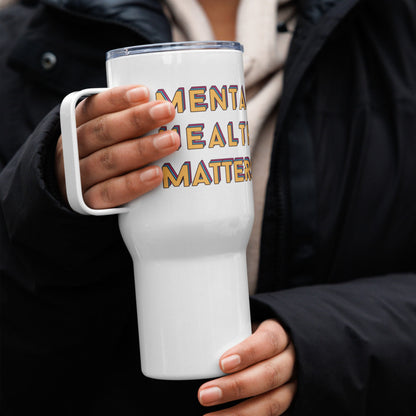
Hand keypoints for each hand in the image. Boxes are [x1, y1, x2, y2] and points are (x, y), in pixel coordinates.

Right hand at [55, 85, 179, 208]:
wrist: (72, 194)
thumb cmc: (98, 155)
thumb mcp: (101, 134)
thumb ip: (124, 121)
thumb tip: (163, 106)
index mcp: (75, 125)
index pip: (93, 107)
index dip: (118, 99)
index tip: (144, 92)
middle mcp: (72, 149)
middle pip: (103, 131)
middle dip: (136, 120)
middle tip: (167, 112)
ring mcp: (78, 177)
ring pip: (108, 160)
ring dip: (141, 149)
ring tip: (171, 141)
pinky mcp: (88, 202)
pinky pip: (110, 193)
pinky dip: (133, 183)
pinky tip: (156, 174)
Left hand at [198, 320, 296, 414]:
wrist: (276, 349)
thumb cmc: (250, 335)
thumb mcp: (243, 326)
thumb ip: (226, 332)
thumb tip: (185, 335)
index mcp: (280, 334)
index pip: (268, 341)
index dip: (248, 352)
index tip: (222, 363)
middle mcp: (291, 360)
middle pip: (269, 375)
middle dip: (235, 387)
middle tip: (204, 394)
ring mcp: (292, 385)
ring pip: (273, 403)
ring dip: (240, 413)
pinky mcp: (288, 404)